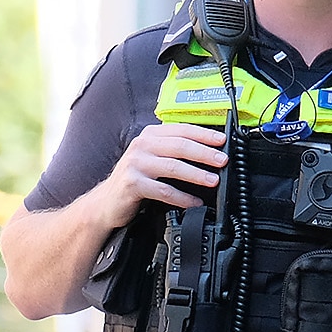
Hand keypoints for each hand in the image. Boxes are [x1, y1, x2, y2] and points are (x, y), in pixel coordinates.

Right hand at [85, 121, 222, 229]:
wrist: (108, 200)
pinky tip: (195, 202)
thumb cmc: (137, 178)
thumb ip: (175, 151)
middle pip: (179, 146)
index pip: (181, 130)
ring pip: (172, 167)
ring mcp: (135, 164)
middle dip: (205, 153)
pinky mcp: (132, 184)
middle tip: (223, 160)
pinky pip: (163, 190)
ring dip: (196, 174)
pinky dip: (182, 197)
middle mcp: (141, 146)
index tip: (222, 140)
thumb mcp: (154, 158)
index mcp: (150, 136)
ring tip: (213, 180)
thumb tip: (211, 153)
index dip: (203, 134)